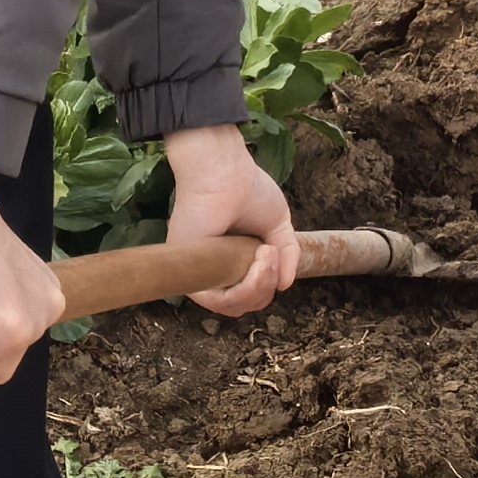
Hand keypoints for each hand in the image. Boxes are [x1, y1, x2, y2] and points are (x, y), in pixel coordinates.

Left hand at [162, 125, 299, 315]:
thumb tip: (285, 285)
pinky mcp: (190, 273)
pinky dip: (246, 287)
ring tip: (266, 256)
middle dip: (267, 285)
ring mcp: (201, 273)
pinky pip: (219, 300)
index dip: (269, 284)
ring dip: (260, 286)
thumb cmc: (248, 189)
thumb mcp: (279, 226)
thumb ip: (287, 255)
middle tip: (271, 255)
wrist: (225, 172)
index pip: (251, 294)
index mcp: (233, 261)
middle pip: (246, 304)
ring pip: (234, 306)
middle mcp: (215, 270)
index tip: (276, 256)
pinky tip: (257, 263)